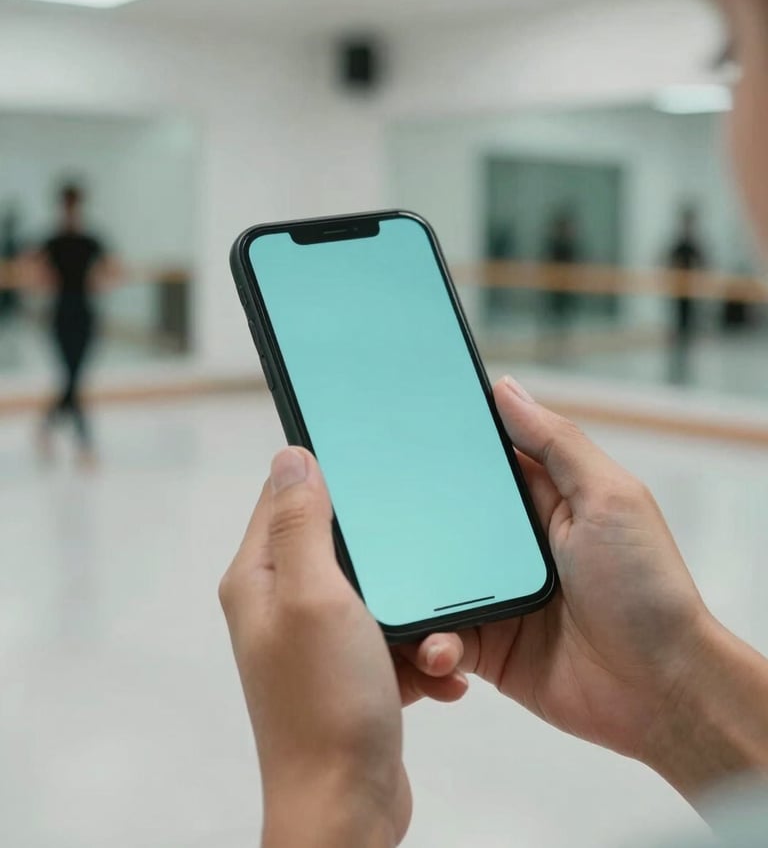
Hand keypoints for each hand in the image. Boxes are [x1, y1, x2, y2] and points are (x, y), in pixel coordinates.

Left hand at [219, 448, 466, 847]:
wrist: (347, 806)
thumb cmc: (326, 705)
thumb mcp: (315, 597)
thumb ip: (302, 524)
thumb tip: (291, 457)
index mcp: (261, 578)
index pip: (286, 497)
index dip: (328, 474)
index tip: (374, 464)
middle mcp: (283, 603)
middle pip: (340, 543)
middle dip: (388, 554)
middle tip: (417, 564)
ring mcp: (317, 638)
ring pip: (376, 591)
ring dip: (412, 611)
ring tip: (431, 644)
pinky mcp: (350, 667)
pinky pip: (391, 636)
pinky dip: (418, 650)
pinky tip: (437, 673)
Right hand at [421, 377, 717, 784]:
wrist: (660, 692)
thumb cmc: (647, 590)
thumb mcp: (609, 499)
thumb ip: (557, 444)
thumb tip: (506, 389)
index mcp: (542, 501)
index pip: (483, 462)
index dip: (444, 447)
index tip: (400, 431)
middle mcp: (512, 546)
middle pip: (444, 520)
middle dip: (412, 521)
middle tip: (370, 520)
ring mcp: (496, 596)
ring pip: (431, 580)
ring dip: (414, 589)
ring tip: (399, 598)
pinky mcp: (485, 647)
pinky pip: (439, 637)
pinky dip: (431, 644)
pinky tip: (441, 650)